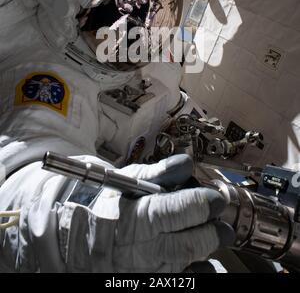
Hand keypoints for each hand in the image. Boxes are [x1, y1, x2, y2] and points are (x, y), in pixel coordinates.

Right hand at [66, 155, 234, 271]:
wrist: (73, 236)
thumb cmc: (103, 203)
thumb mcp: (128, 181)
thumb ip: (160, 173)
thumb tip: (186, 163)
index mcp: (136, 217)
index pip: (178, 211)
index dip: (202, 204)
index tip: (215, 199)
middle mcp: (139, 249)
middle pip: (188, 244)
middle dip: (212, 232)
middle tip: (221, 223)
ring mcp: (142, 271)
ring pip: (185, 264)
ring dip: (204, 250)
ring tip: (209, 236)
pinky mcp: (145, 283)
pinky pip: (178, 282)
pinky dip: (195, 272)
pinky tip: (201, 262)